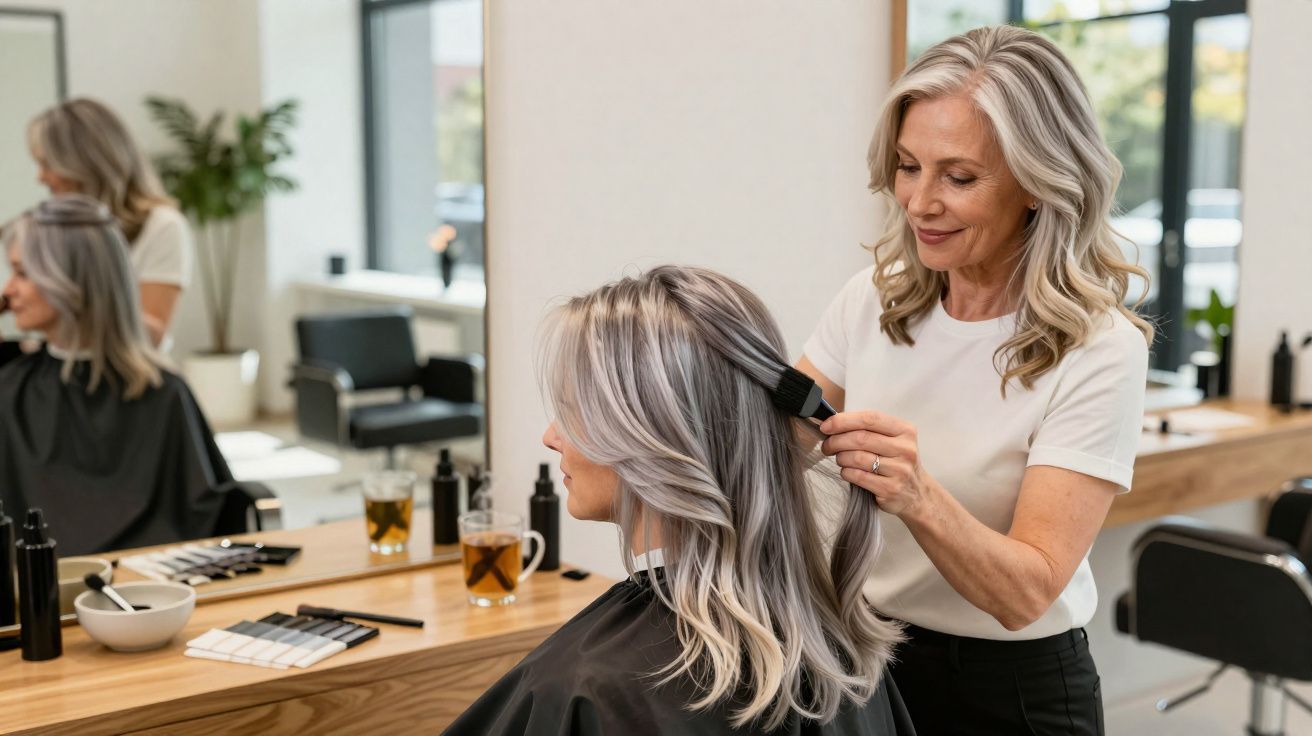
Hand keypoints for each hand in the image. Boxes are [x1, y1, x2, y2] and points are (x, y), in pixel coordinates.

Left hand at [819, 411, 935, 518]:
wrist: (917, 494)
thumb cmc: (897, 462)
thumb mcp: (892, 440)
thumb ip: (868, 430)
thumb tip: (833, 424)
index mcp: (905, 430)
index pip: (870, 419)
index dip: (843, 421)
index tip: (826, 426)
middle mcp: (905, 449)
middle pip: (860, 438)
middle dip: (836, 441)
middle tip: (826, 446)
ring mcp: (899, 470)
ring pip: (857, 458)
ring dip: (840, 458)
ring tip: (839, 459)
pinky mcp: (890, 488)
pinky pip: (858, 476)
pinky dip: (846, 472)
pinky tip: (846, 471)